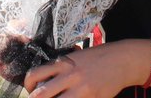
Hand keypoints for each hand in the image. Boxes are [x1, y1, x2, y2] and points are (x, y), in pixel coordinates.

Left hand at [24, 42, 140, 97]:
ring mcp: (81, 88)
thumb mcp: (76, 57)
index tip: (31, 90)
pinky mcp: (92, 97)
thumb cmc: (98, 58)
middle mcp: (69, 75)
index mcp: (63, 62)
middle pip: (41, 94)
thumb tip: (44, 79)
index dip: (28, 86)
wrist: (122, 60)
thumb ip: (61, 67)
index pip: (35, 74)